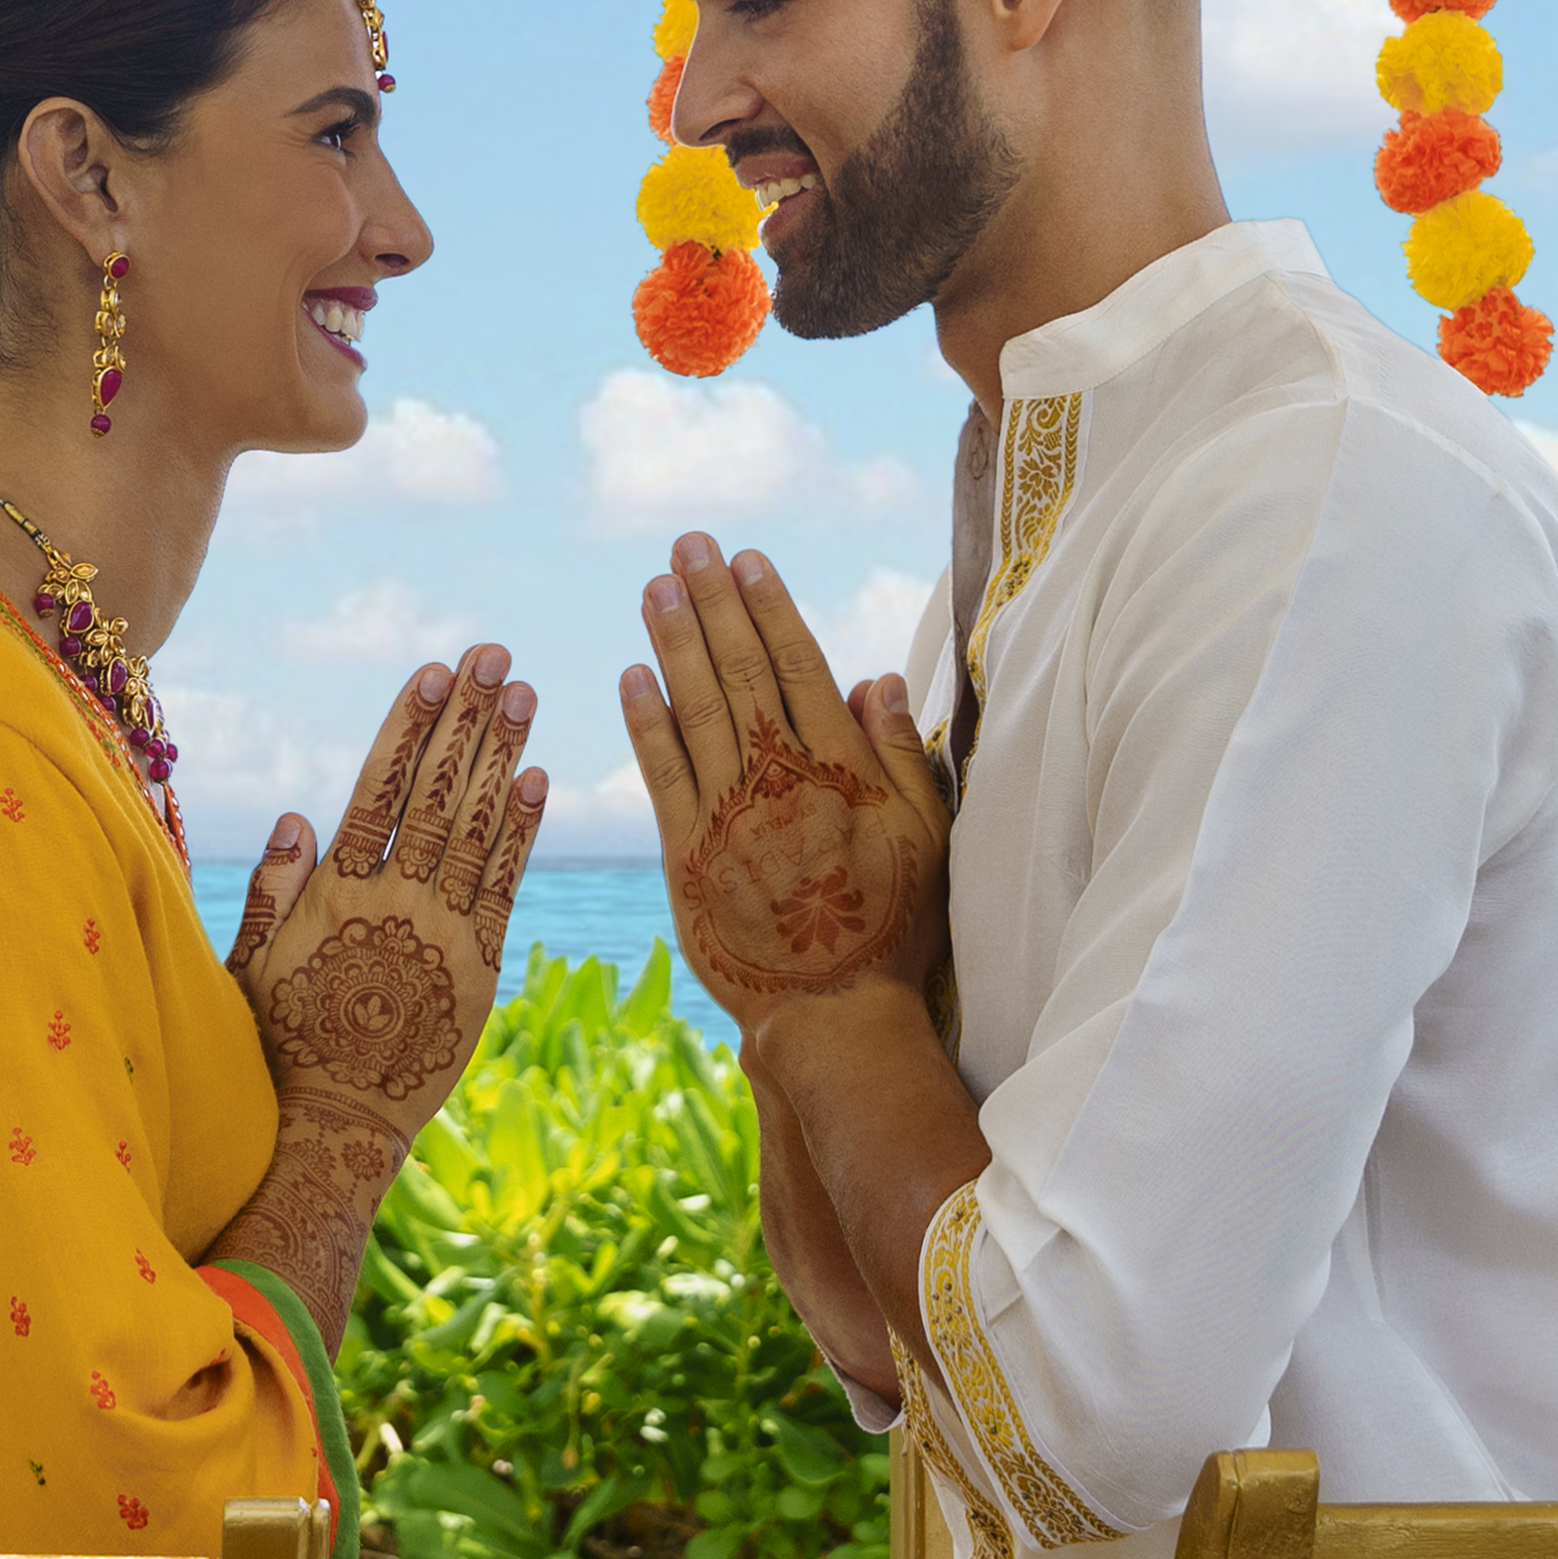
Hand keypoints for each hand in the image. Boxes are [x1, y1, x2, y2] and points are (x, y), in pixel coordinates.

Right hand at [223, 644, 544, 1148]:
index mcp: (336, 894)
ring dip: (502, 755)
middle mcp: (393, 903)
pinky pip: (505, 889)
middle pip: (435, 792)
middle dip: (468, 718)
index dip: (410, 725)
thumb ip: (273, 889)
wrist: (333, 1128)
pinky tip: (536, 782)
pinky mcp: (480, 972)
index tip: (435, 670)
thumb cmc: (281, 1045)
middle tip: (496, 654)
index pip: (378, 788)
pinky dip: (521, 833)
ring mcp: (442, 936)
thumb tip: (297, 814)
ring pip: (475, 828)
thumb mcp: (251, 964)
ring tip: (526, 694)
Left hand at [621, 535, 947, 1042]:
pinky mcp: (686, 855)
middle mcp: (781, 780)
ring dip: (674, 642)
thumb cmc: (892, 925)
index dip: (770, 607)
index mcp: (841, 769)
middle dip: (712, 602)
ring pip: (697, 709)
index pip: (798, 666)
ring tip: (653, 587)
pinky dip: (644, 721)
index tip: (747, 559)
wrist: (834, 1013)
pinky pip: (661, 773)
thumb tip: (873, 675)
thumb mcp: (926, 835)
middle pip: (742, 671)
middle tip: (688, 544)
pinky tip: (630, 675)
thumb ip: (899, 753)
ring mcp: (728, 816)